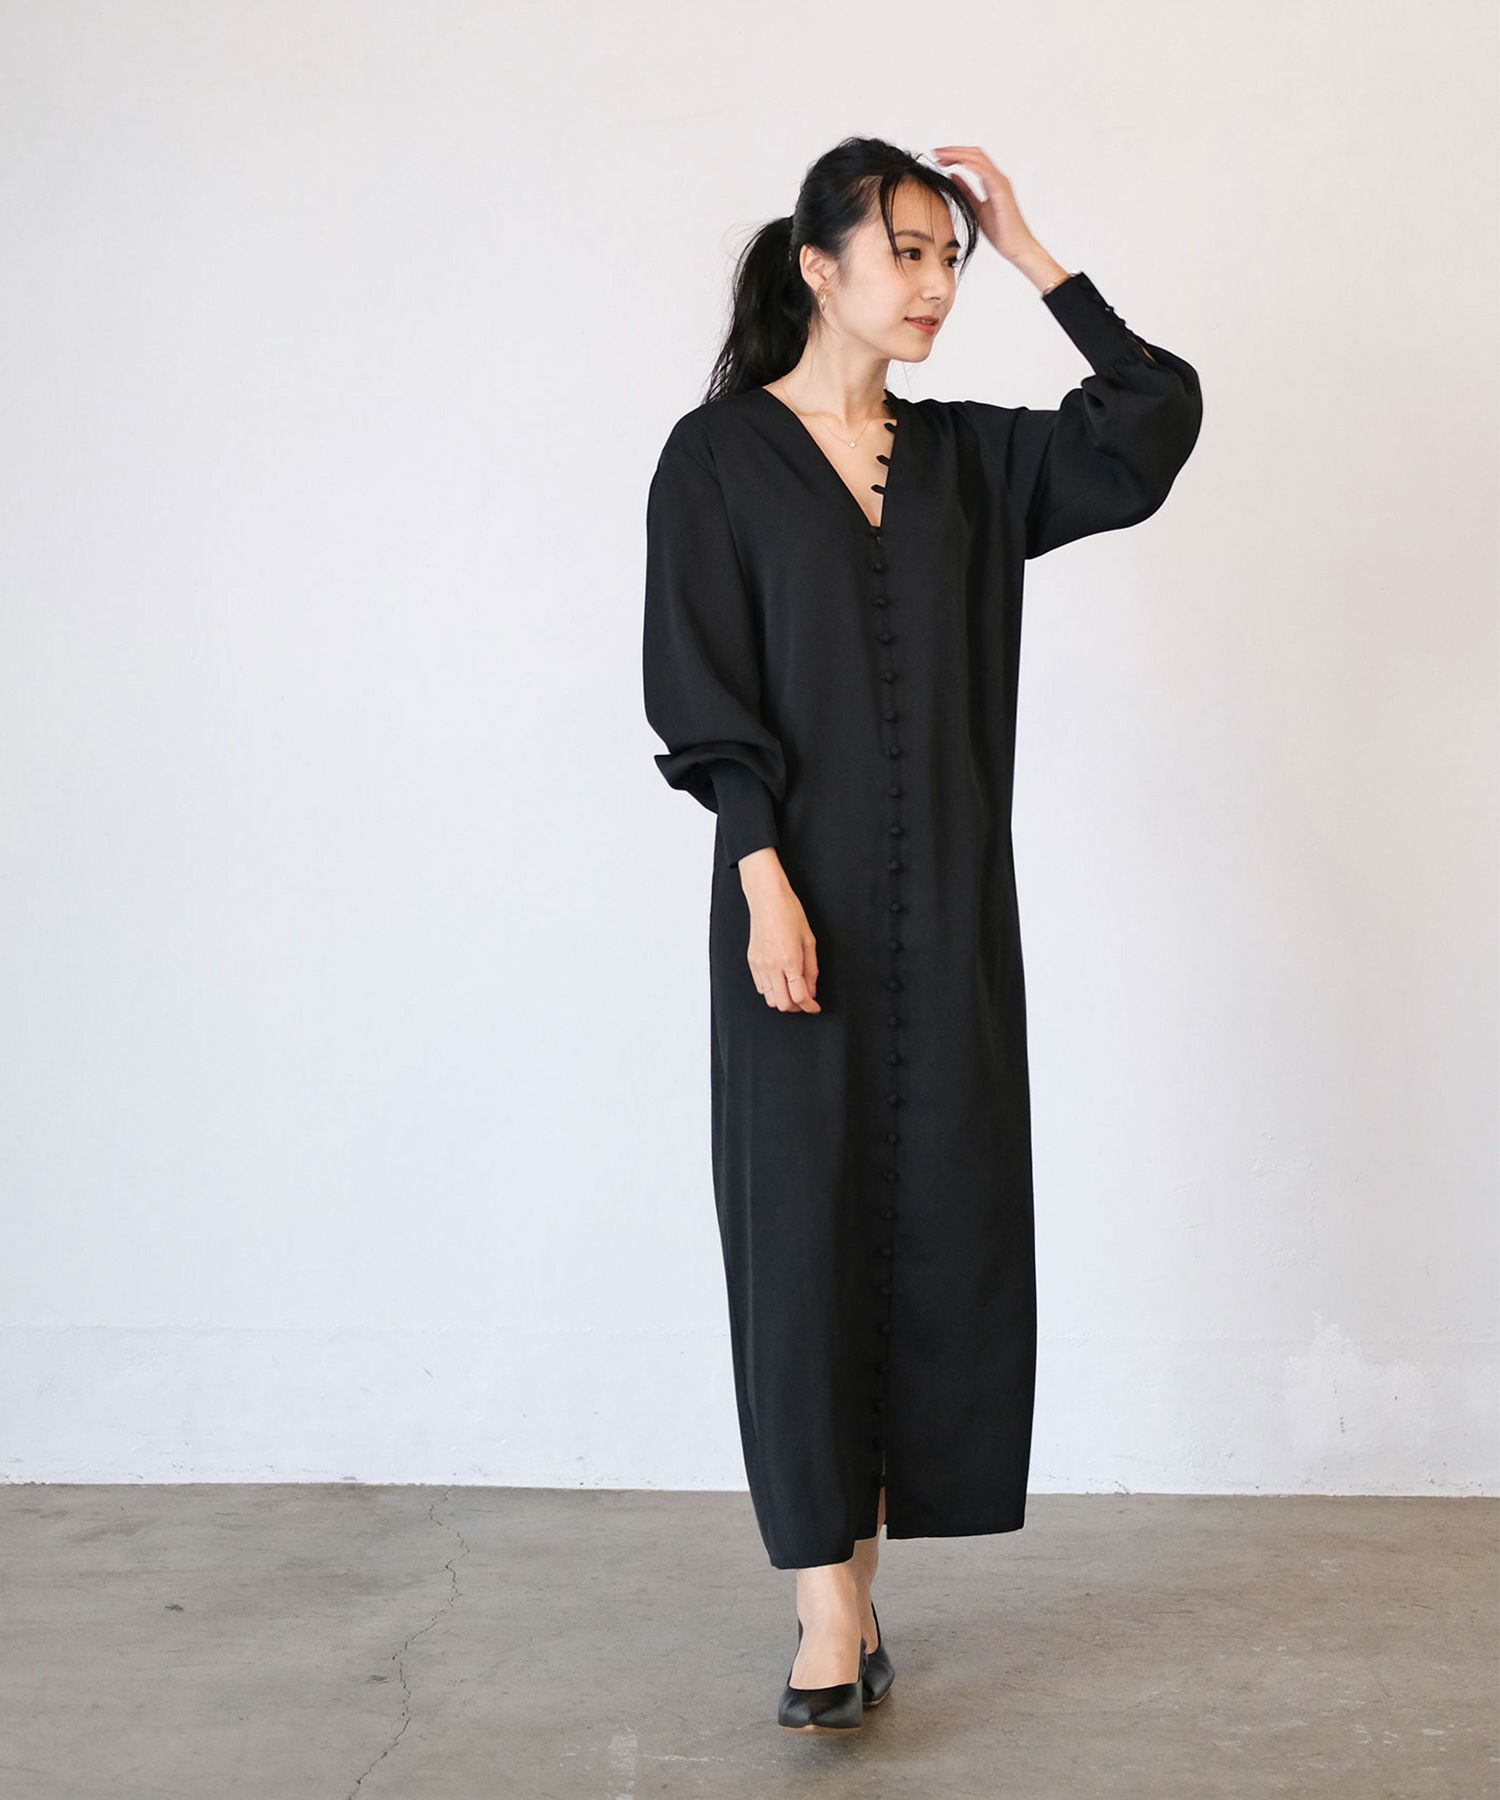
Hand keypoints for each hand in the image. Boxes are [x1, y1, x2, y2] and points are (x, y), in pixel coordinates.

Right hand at [738, 855, 820, 1012]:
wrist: (767, 899)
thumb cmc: (789, 913)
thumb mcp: (809, 940)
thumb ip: (811, 969)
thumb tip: (812, 990)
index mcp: (790, 960)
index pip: (800, 996)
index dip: (810, 1007)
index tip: (815, 1007)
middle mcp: (772, 966)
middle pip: (783, 1004)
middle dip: (797, 1007)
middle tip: (805, 1001)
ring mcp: (759, 965)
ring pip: (769, 999)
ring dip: (783, 1000)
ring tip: (792, 991)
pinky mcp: (752, 962)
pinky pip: (760, 988)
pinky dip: (771, 991)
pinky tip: (780, 982)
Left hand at [929, 146, 1043, 265]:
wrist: (1016, 247)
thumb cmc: (1001, 231)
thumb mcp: (976, 207)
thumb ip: (966, 190)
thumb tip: (952, 175)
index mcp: (992, 181)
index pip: (973, 160)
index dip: (956, 155)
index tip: (938, 157)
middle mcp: (998, 178)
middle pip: (975, 154)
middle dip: (954, 150)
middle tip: (936, 152)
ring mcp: (1001, 183)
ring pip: (979, 159)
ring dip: (958, 154)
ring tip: (941, 156)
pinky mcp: (1001, 192)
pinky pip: (985, 173)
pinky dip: (970, 165)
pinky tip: (957, 164)